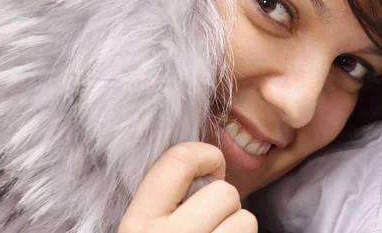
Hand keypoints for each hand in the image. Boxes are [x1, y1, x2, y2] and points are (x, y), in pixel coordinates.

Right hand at [118, 142, 257, 232]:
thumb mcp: (146, 224)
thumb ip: (166, 194)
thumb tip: (207, 159)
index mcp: (137, 221)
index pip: (179, 159)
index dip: (205, 155)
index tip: (211, 168)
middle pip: (223, 192)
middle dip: (225, 203)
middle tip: (211, 220)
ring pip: (244, 218)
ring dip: (237, 226)